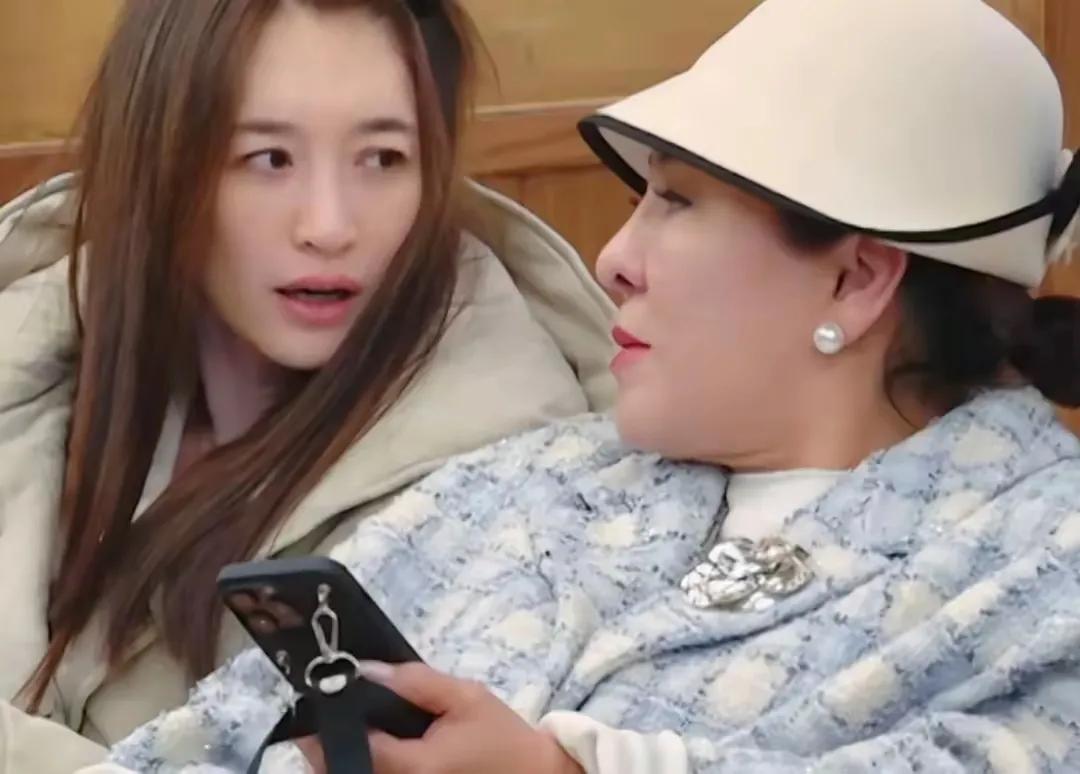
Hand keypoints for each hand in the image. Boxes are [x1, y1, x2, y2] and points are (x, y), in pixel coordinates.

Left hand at [297, 662, 583, 773]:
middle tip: (315, 718)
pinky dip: (363, 766)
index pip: (352, 749)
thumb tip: (366, 669)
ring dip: (340, 759)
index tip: (310, 702)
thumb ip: (415, 682)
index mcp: (415, 766)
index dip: (325, 727)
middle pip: (341, 771)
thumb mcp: (465, 697)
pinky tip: (365, 748)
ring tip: (336, 731)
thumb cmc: (501, 737)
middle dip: (324, 747)